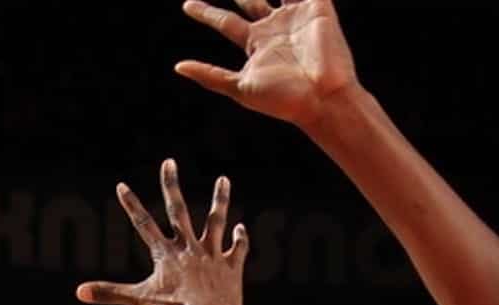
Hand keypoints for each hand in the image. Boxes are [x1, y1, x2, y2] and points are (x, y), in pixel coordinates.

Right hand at [78, 161, 246, 304]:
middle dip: (171, 186)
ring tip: (223, 179)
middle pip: (178, 211)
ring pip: (215, 221)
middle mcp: (189, 248)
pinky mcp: (231, 267)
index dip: (131, 205)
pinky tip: (240, 228)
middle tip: (169, 162)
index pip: (143, 225)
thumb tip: (79, 292)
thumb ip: (110, 294)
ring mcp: (212, 255)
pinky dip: (240, 239)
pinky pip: (237, 250)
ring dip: (219, 200)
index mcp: (165, 255)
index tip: (122, 185)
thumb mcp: (139, 302)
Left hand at [176, 0, 358, 126]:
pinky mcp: (317, 7)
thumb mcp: (241, 89)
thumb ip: (211, 76)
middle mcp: (274, 28)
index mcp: (256, 45)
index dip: (206, 13)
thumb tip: (178, 67)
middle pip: (249, 0)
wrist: (321, 98)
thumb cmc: (283, 100)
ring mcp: (295, 16)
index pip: (225, 23)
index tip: (186, 6)